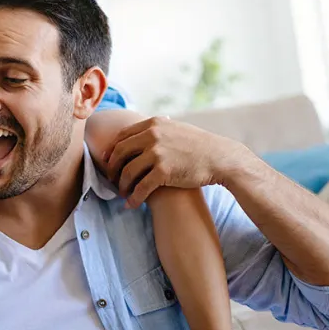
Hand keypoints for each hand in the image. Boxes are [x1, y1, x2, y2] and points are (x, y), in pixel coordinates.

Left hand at [103, 116, 246, 208]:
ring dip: (122, 186)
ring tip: (123, 193)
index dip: (111, 151)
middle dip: (112, 169)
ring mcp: (157, 153)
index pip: (121, 136)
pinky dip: (134, 198)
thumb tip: (141, 131)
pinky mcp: (164, 171)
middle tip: (112, 180)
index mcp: (152, 124)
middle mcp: (152, 136)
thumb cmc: (199, 146)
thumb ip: (157, 129)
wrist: (221, 158)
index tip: (108, 162)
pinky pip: (141, 187)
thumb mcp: (175, 129)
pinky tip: (132, 205)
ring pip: (128, 172)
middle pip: (120, 153)